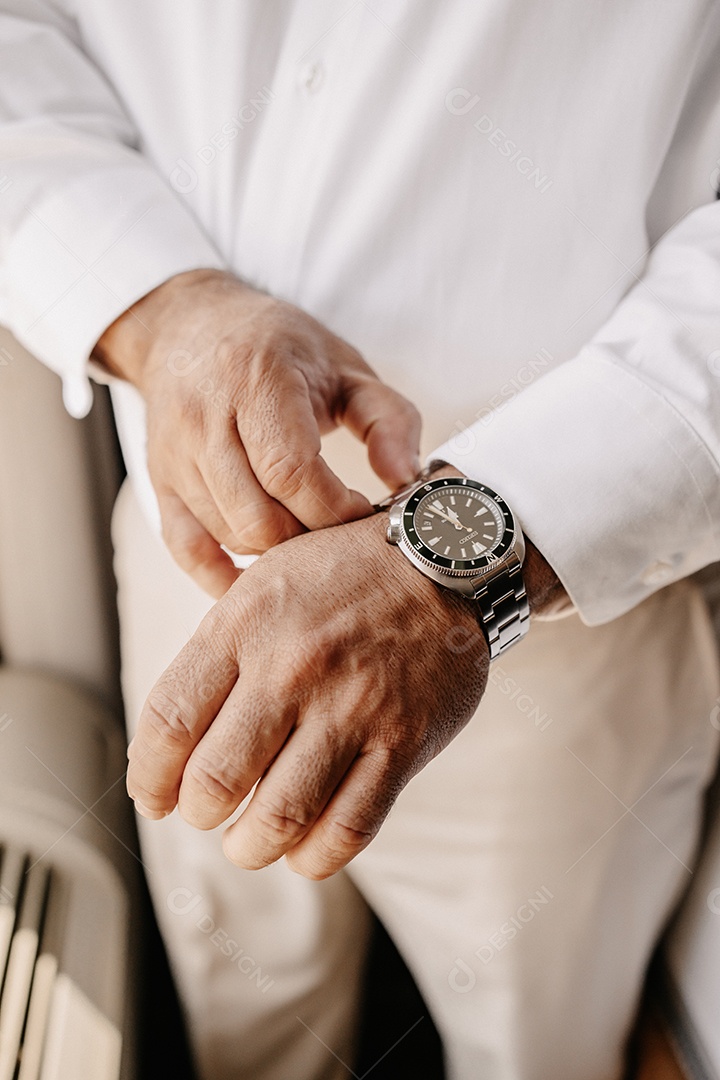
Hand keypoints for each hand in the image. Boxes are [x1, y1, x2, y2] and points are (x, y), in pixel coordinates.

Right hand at [93, 269, 420, 596]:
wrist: (189, 325)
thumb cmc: (277, 347)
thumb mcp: (345, 366)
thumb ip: (388, 418)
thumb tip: (407, 479)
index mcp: (255, 378)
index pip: (292, 472)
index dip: (335, 507)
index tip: (363, 510)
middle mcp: (205, 416)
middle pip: (260, 515)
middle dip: (310, 535)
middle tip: (338, 527)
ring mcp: (175, 453)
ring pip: (230, 533)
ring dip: (277, 550)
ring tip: (309, 530)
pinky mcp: (159, 480)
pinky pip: (187, 548)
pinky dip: (223, 575)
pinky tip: (260, 579)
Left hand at [125, 510, 489, 878]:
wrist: (443, 557)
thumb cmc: (342, 575)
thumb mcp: (263, 582)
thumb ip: (216, 652)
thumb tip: (170, 742)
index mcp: (245, 625)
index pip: (168, 722)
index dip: (148, 777)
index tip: (153, 795)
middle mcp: (293, 668)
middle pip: (215, 780)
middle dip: (197, 814)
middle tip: (204, 813)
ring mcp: (352, 707)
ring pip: (280, 815)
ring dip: (250, 846)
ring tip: (248, 842)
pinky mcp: (403, 741)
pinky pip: (349, 827)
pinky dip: (315, 855)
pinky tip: (302, 849)